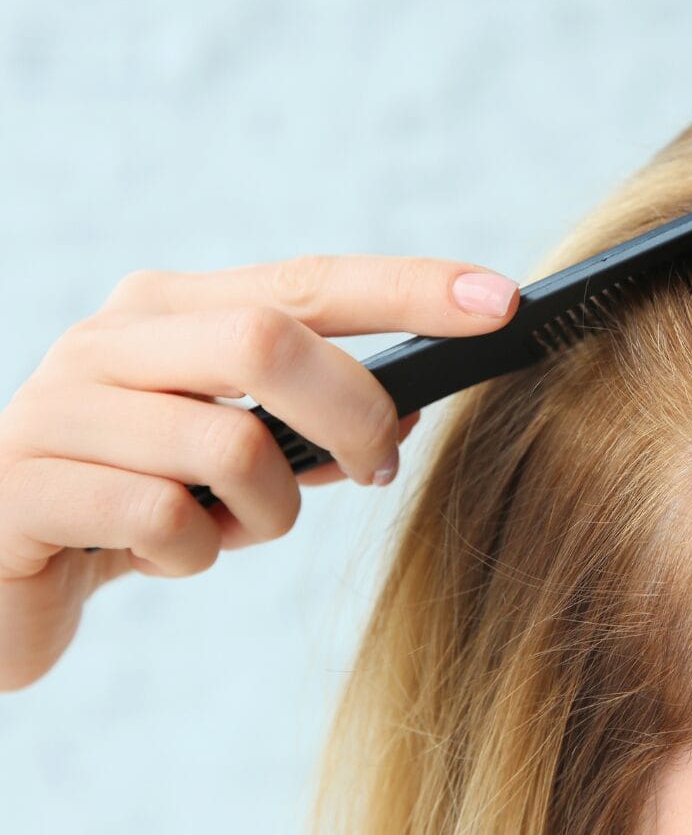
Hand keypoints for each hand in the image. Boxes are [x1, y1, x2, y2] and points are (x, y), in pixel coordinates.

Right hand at [0, 254, 518, 690]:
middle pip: (270, 339)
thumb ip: (309, 423)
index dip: (410, 288)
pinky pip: (162, 523)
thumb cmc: (140, 493)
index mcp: (172, 309)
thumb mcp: (233, 449)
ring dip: (267, 510)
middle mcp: (114, 337)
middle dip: (355, 412)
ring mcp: (61, 404)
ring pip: (229, 444)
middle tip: (378, 468)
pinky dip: (196, 555)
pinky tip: (166, 553)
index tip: (501, 301)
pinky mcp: (25, 485)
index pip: (310, 279)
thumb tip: (408, 419)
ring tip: (235, 528)